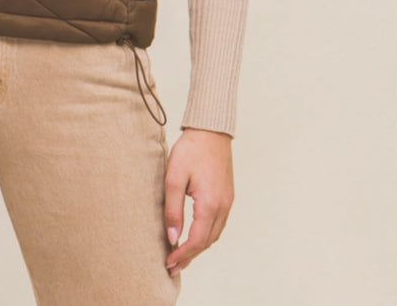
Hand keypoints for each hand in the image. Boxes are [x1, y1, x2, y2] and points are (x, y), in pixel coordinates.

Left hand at [164, 127, 234, 275]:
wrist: (211, 130)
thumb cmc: (191, 150)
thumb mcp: (174, 177)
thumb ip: (172, 209)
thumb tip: (172, 237)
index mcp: (210, 204)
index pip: (197, 241)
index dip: (182, 254)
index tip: (168, 262)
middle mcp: (223, 207)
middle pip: (207, 242)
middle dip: (190, 256)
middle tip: (172, 266)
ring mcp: (228, 202)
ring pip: (214, 234)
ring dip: (198, 247)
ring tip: (181, 255)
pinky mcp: (227, 196)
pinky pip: (218, 224)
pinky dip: (206, 235)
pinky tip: (195, 235)